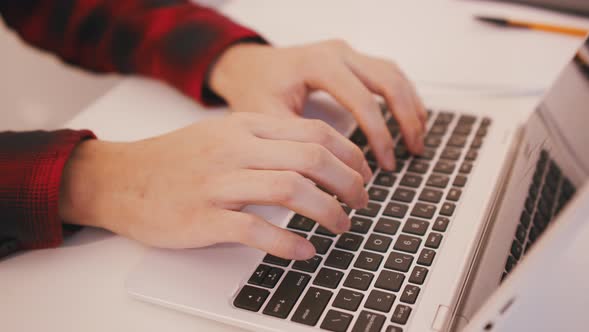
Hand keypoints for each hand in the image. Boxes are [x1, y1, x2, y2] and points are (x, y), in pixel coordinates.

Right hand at [59, 113, 371, 259]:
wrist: (121, 179)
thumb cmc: (176, 160)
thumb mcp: (222, 135)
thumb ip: (265, 140)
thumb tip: (315, 156)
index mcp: (245, 126)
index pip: (313, 131)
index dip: (349, 153)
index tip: (364, 172)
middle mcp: (236, 150)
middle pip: (311, 158)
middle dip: (348, 181)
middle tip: (363, 200)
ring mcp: (219, 183)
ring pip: (290, 190)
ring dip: (327, 210)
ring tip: (343, 225)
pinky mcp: (203, 218)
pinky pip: (255, 229)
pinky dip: (288, 243)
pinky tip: (305, 252)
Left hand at [208, 40, 426, 169]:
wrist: (247, 67)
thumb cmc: (254, 88)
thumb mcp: (267, 118)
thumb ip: (298, 141)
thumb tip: (328, 175)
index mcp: (317, 64)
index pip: (362, 100)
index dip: (379, 134)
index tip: (386, 163)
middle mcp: (337, 52)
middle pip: (388, 81)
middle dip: (406, 119)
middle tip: (414, 150)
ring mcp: (346, 53)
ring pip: (394, 74)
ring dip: (411, 106)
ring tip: (418, 138)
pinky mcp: (351, 59)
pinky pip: (387, 73)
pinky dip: (403, 96)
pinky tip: (410, 117)